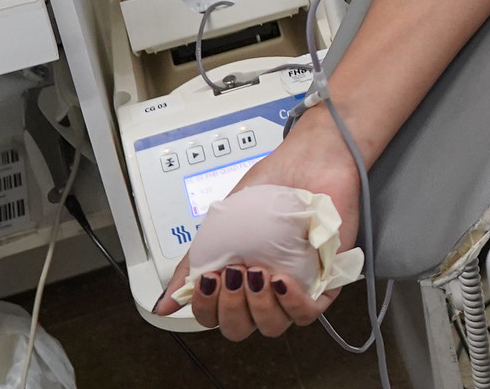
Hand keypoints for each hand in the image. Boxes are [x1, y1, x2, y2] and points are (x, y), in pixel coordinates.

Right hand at [153, 109, 359, 338]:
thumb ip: (190, 266)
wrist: (307, 160)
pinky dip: (292, 303)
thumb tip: (164, 303)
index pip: (215, 318)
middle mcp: (264, 287)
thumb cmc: (268, 188)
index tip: (208, 278)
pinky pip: (309, 314)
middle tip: (233, 272)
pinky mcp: (326, 280)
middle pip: (241, 329)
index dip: (206, 308)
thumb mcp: (218, 226)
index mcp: (238, 279)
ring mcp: (295, 285)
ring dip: (259, 305)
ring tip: (257, 271)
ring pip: (273, 326)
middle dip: (231, 306)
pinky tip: (282, 280)